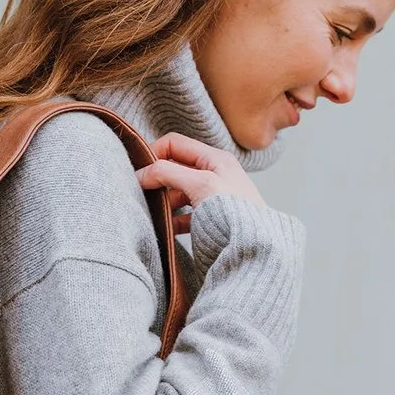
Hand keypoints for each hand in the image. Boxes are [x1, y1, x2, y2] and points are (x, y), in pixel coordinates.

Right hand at [136, 133, 264, 233]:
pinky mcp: (210, 219)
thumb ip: (168, 173)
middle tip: (141, 193)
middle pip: (174, 168)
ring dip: (163, 200)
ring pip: (177, 192)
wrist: (255, 250)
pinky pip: (184, 214)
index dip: (154, 153)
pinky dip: (172, 219)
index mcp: (215, 159)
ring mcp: (212, 197)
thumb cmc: (235, 213)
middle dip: (156, 179)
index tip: (139, 172)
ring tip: (152, 212)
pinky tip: (166, 227)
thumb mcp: (200, 184)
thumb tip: (142, 173)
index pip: (175, 144)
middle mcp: (214, 174)